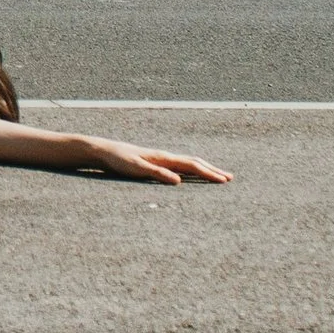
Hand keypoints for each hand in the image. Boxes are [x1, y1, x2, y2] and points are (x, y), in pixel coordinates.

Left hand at [81, 138, 231, 183]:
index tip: (224, 180)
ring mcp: (160, 158)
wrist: (104, 151)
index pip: (192, 165)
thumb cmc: (118, 160)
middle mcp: (165, 156)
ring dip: (204, 168)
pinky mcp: (155, 161)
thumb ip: (157, 174)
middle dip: (212, 170)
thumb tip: (179, 181)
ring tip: (217, 174)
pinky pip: (179, 165)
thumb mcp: (136, 168)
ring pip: (188, 162)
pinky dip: (191, 169)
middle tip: (229, 178)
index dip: (209, 173)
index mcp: (163, 158)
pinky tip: (191, 174)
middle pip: (194, 162)